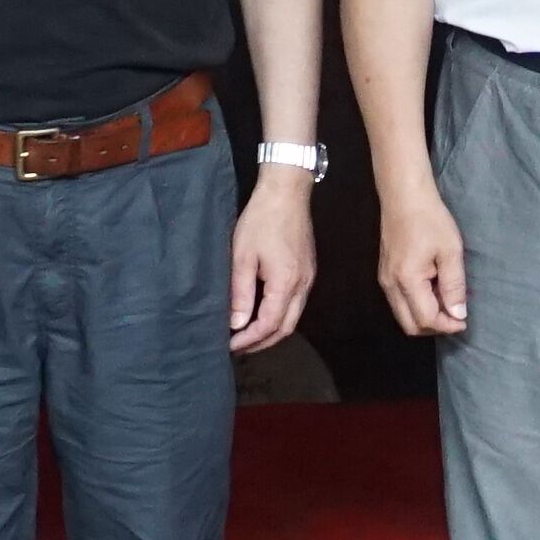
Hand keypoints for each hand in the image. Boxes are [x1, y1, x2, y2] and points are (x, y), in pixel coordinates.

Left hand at [227, 167, 319, 353]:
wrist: (286, 192)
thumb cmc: (261, 220)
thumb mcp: (242, 256)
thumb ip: (240, 293)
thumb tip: (237, 324)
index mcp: (286, 283)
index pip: (269, 324)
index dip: (249, 340)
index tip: (230, 345)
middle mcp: (303, 285)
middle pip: (286, 328)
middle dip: (263, 342)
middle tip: (239, 347)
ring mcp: (309, 277)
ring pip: (294, 316)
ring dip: (272, 329)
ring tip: (248, 333)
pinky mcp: (308, 270)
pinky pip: (296, 302)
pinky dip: (280, 314)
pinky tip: (263, 311)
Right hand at [371, 182, 469, 339]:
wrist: (404, 196)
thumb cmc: (430, 219)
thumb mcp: (450, 251)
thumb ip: (454, 286)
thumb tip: (458, 315)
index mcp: (407, 281)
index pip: (425, 319)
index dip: (447, 325)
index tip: (465, 321)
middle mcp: (390, 286)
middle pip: (410, 325)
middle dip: (435, 327)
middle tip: (456, 316)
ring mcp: (384, 280)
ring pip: (403, 315)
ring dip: (426, 317)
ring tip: (447, 301)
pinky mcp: (385, 274)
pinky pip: (400, 302)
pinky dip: (418, 305)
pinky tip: (434, 290)